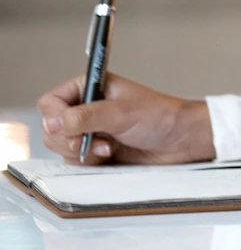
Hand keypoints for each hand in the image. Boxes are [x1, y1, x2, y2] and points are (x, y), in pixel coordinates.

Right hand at [36, 74, 214, 164]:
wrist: (181, 140)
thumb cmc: (160, 117)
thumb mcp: (121, 113)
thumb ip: (85, 117)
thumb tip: (53, 122)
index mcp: (90, 88)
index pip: (50, 102)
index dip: (55, 117)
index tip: (69, 127)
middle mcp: (86, 108)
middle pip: (52, 129)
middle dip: (69, 140)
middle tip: (95, 141)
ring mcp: (90, 131)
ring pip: (61, 147)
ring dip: (82, 152)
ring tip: (109, 147)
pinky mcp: (96, 150)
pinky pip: (75, 161)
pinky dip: (89, 161)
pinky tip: (110, 155)